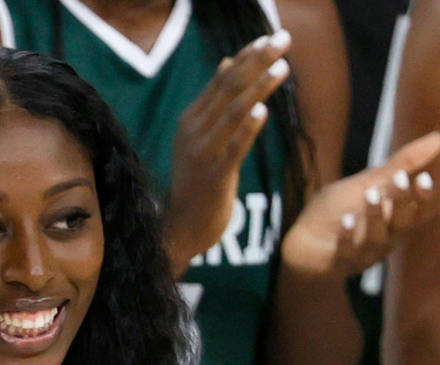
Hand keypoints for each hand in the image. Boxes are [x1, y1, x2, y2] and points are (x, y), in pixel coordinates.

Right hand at [164, 30, 293, 274]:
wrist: (181, 228)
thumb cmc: (197, 183)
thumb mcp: (201, 137)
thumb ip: (215, 103)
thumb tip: (228, 62)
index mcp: (190, 120)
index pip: (221, 80)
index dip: (246, 57)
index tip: (269, 37)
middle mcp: (193, 132)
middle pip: (228, 89)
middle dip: (257, 62)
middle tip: (282, 39)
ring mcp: (203, 153)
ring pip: (233, 112)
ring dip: (259, 88)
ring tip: (282, 66)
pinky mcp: (215, 175)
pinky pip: (234, 147)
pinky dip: (248, 129)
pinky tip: (262, 111)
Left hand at [281, 131, 439, 276]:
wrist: (300, 242)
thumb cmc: (340, 210)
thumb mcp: (369, 183)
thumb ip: (401, 165)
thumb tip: (437, 137)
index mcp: (397, 220)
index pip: (422, 212)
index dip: (426, 198)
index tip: (425, 177)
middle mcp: (386, 239)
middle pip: (402, 224)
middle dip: (404, 201)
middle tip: (400, 178)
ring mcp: (363, 253)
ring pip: (376, 238)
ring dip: (375, 215)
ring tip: (370, 193)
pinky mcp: (338, 262)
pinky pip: (346, 252)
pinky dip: (347, 236)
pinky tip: (346, 220)